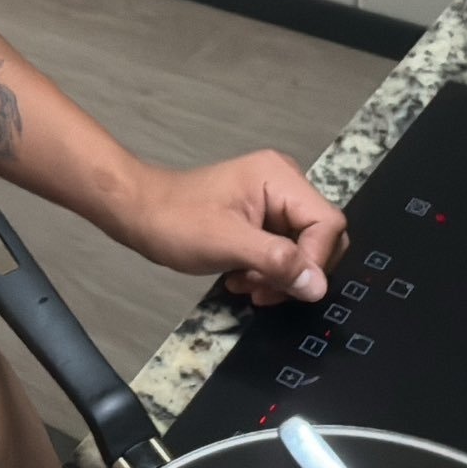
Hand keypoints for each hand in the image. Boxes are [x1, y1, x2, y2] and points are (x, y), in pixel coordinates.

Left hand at [113, 152, 348, 307]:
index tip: (287, 286)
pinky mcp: (263, 219)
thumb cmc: (176, 222)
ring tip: (244, 284)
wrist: (139, 213)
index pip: (327, 224)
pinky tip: (241, 278)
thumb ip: (276, 261)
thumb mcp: (227, 243)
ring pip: (303, 250)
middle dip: (296, 271)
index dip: (315, 261)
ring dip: (279, 276)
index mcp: (280, 178)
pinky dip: (268, 272)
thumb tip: (318, 285)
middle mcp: (285, 184)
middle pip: (321, 238)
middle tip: (261, 289)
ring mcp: (274, 202)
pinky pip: (284, 252)